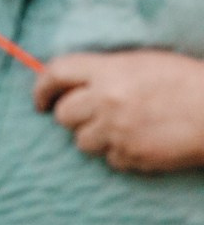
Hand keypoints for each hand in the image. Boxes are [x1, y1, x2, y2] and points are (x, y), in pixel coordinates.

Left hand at [35, 51, 203, 172]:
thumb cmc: (186, 82)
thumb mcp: (141, 63)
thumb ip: (106, 72)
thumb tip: (75, 84)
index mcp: (107, 71)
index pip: (55, 74)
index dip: (41, 88)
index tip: (39, 101)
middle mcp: (106, 100)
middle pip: (64, 115)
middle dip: (72, 117)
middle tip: (89, 117)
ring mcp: (118, 130)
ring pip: (82, 142)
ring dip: (95, 138)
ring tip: (121, 130)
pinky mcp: (134, 156)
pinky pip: (112, 160)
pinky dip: (122, 155)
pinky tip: (141, 143)